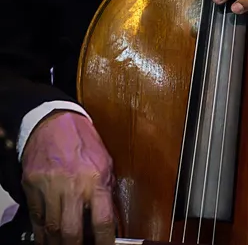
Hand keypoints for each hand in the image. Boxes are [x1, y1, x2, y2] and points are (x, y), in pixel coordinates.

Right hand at [21, 111, 114, 244]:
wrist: (55, 121)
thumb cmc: (84, 140)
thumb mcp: (106, 163)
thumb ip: (106, 191)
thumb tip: (109, 218)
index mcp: (96, 179)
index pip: (102, 221)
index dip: (105, 242)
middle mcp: (72, 186)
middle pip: (71, 232)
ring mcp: (49, 187)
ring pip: (51, 229)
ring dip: (58, 244)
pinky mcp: (31, 187)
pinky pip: (36, 218)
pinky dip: (42, 232)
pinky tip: (48, 238)